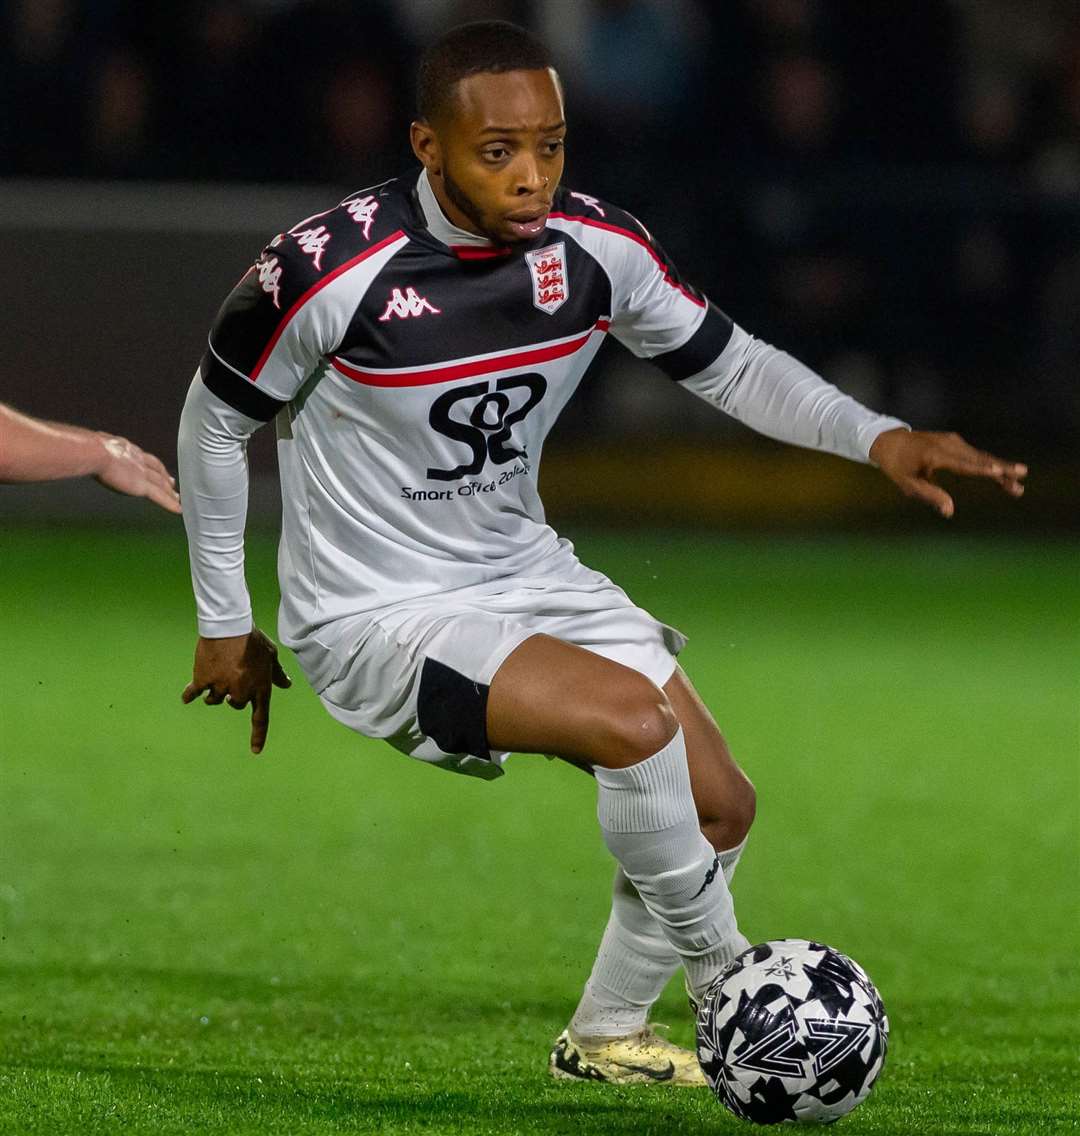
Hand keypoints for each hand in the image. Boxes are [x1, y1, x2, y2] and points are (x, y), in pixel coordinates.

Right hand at [95, 433, 181, 513]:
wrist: (94, 452)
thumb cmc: (87, 448)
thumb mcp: (94, 446)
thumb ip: (94, 450)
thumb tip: (80, 448)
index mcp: (126, 449)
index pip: (143, 458)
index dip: (151, 464)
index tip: (156, 469)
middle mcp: (138, 459)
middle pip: (157, 470)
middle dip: (165, 477)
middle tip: (172, 484)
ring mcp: (141, 472)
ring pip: (160, 484)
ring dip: (170, 492)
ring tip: (177, 498)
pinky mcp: (141, 485)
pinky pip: (159, 496)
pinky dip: (169, 504)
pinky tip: (178, 509)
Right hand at [181, 629, 291, 753]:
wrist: (231, 626)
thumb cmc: (254, 639)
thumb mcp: (271, 655)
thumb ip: (277, 673)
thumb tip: (286, 685)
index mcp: (260, 688)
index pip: (261, 717)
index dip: (258, 735)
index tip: (256, 751)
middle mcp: (241, 692)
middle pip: (235, 705)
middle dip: (233, 696)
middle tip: (233, 677)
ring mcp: (221, 687)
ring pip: (215, 700)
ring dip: (214, 692)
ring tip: (216, 674)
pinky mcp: (203, 679)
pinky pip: (194, 693)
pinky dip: (189, 695)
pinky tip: (186, 698)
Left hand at [869, 428, 1026, 518]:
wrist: (889, 441)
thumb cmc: (897, 466)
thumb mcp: (908, 485)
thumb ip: (930, 496)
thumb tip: (950, 511)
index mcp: (934, 455)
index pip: (962, 464)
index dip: (980, 469)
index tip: (998, 472)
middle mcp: (948, 445)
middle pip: (979, 459)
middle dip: (1001, 470)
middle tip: (1021, 481)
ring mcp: (953, 441)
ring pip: (981, 457)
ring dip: (1000, 470)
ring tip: (1018, 485)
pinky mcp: (956, 441)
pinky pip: (976, 454)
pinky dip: (990, 464)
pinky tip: (1004, 476)